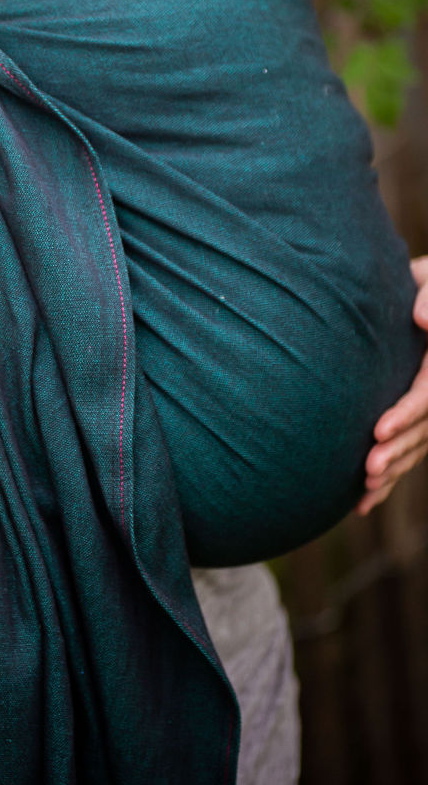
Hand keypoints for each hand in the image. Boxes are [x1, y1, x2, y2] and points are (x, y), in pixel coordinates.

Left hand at [357, 256, 427, 513]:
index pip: (427, 395)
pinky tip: (364, 501)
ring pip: (416, 447)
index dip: (406, 414)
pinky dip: (390, 477)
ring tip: (364, 490)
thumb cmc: (424, 283)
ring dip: (394, 470)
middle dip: (397, 451)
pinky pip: (408, 450)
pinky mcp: (417, 416)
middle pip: (423, 429)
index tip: (378, 430)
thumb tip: (422, 319)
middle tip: (367, 470)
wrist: (424, 293)